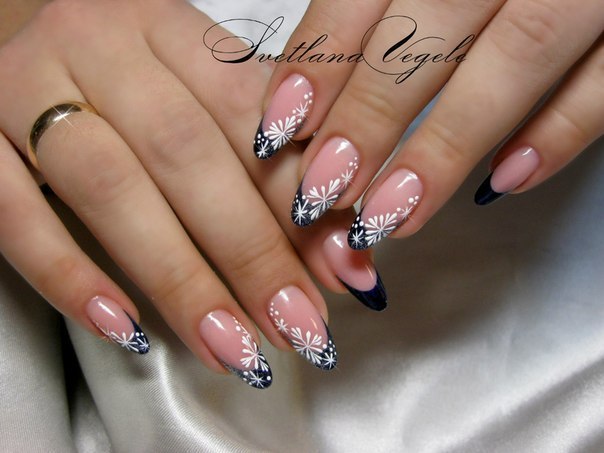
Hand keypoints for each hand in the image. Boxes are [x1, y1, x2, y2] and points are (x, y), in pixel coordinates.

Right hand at [0, 0, 385, 388]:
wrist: (20, 40)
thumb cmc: (131, 83)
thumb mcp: (199, 98)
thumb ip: (269, 162)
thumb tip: (341, 255)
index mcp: (166, 27)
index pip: (246, 112)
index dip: (296, 198)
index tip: (340, 272)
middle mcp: (96, 45)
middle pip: (185, 153)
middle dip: (250, 252)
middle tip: (298, 326)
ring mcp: (24, 90)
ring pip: (109, 188)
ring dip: (180, 280)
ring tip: (235, 348)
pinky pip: (14, 216)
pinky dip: (71, 277)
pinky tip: (128, 327)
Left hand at [257, 0, 602, 247]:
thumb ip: (390, 11)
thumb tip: (316, 91)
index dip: (321, 60)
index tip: (281, 128)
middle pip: (430, 30)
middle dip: (369, 116)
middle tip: (323, 191)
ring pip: (516, 56)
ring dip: (445, 145)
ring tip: (389, 213)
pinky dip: (558, 133)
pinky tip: (504, 182)